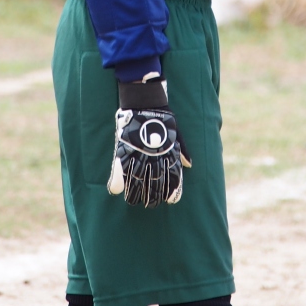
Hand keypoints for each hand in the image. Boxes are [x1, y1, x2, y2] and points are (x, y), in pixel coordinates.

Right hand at [106, 76, 191, 207]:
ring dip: (135, 195)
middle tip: (151, 203)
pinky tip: (116, 190)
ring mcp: (138, 156)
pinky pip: (118, 172)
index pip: (173, 180)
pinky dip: (116, 184)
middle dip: (153, 198)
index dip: (173, 193)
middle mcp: (154, 159)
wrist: (145, 102)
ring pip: (136, 183)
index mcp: (169, 155)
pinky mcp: (123, 151)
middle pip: (154, 185)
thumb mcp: (176, 133)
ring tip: (134, 200)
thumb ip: (182, 150)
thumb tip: (189, 165)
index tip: (171, 200)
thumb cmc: (162, 117)